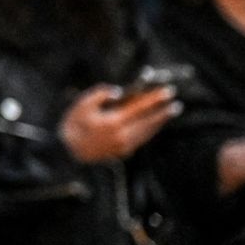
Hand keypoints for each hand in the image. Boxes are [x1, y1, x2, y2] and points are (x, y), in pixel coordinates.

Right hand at [61, 84, 179, 163]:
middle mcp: (122, 135)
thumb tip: (118, 92)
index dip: (154, 98)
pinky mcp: (124, 152)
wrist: (68, 152)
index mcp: (113, 122)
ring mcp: (124, 145)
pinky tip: (154, 125)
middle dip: (163, 112)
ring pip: (148, 132)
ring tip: (169, 113)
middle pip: (148, 121)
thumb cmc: (73, 126)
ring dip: (160, 122)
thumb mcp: (81, 105)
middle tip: (176, 104)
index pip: (139, 107)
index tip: (166, 91)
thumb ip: (100, 95)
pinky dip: (151, 130)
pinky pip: (142, 139)